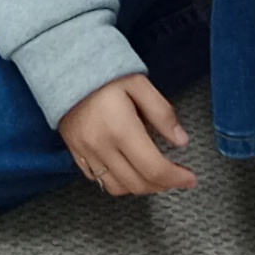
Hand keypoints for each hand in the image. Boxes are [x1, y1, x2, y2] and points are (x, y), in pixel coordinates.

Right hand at [57, 73, 198, 196]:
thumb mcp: (139, 84)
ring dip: (141, 187)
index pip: (154, 168)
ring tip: (154, 175)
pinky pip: (98, 180)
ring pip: (118, 188)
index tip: (190, 179)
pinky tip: (129, 170)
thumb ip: (162, 113)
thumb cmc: (105, 73)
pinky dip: (118, 182)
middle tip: (176, 177)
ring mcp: (85, 152)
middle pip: (138, 183)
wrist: (63, 66)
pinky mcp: (75, 153)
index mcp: (121, 129)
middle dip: (163, 185)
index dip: (176, 178)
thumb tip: (181, 141)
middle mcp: (101, 146)